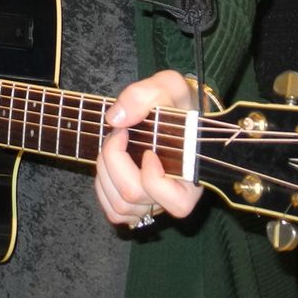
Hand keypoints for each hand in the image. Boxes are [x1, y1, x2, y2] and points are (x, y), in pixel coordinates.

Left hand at [94, 70, 203, 227]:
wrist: (173, 109)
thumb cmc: (175, 101)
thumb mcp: (167, 85)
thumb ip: (143, 95)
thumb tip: (116, 120)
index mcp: (194, 177)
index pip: (175, 202)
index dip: (153, 177)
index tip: (148, 149)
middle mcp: (176, 196)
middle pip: (132, 195)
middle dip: (114, 159)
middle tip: (119, 133)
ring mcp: (155, 204)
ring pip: (120, 206)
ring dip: (104, 171)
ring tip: (113, 145)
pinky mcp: (138, 205)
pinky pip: (114, 211)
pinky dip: (103, 188)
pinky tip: (108, 165)